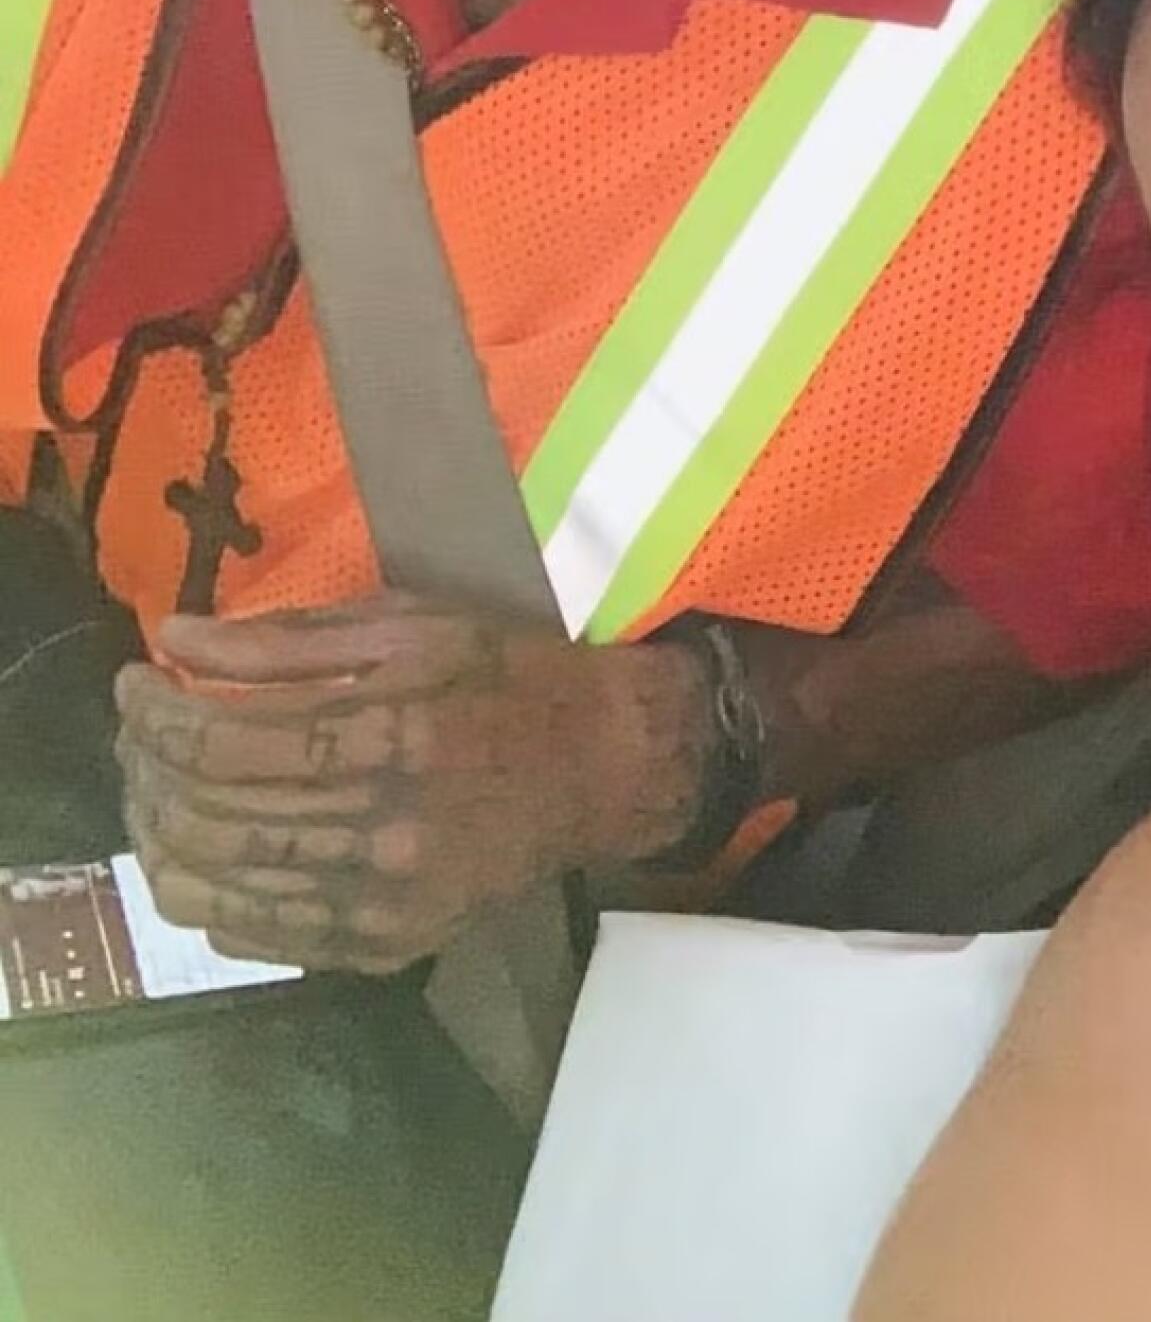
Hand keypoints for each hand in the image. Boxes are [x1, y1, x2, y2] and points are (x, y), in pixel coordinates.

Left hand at [115, 595, 707, 973]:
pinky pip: (260, 939)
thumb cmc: (500, 673)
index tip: (132, 681)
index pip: (218, 743)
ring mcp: (381, 903)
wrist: (599, 766)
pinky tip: (198, 848)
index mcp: (383, 733)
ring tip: (150, 788)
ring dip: (158, 836)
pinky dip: (206, 895)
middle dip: (144, 768)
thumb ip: (280, 639)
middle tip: (134, 730)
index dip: (153, 714)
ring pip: (217, 891)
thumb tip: (172, 639)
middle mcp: (379, 831)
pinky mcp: (385, 947)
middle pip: (207, 818)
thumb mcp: (403, 623)